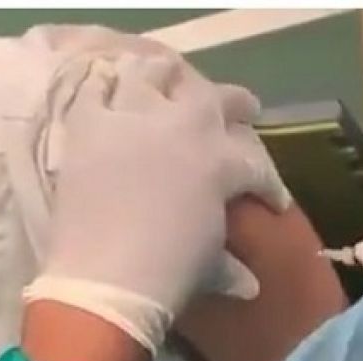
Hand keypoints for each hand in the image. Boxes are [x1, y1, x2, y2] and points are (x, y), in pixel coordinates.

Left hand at [24, 56, 289, 354]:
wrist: (106, 278)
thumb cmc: (169, 274)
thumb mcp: (208, 267)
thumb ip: (229, 266)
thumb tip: (249, 285)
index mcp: (220, 163)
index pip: (255, 164)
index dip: (269, 184)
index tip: (274, 201)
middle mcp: (183, 127)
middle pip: (214, 98)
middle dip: (234, 104)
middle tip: (243, 110)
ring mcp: (133, 120)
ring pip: (153, 74)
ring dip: (165, 77)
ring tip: (170, 79)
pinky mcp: (88, 127)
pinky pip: (95, 91)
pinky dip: (102, 87)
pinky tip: (108, 87)